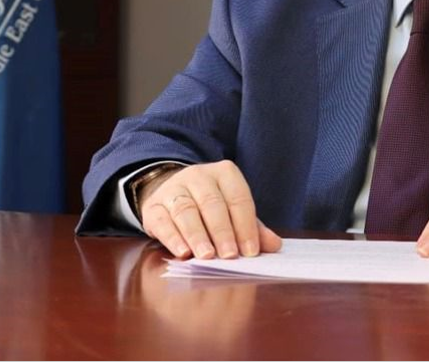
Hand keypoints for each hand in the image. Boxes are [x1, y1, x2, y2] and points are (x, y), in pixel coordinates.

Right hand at [137, 160, 281, 259]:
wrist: (173, 193)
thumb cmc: (210, 206)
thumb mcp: (233, 211)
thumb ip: (253, 227)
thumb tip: (275, 245)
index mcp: (224, 173)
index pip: (238, 198)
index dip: (245, 225)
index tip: (250, 251)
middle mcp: (198, 176)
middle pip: (212, 204)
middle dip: (222, 231)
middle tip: (229, 255)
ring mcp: (173, 189)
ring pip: (186, 211)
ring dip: (197, 235)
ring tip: (207, 256)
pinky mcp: (153, 206)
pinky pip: (162, 221)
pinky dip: (173, 238)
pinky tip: (182, 253)